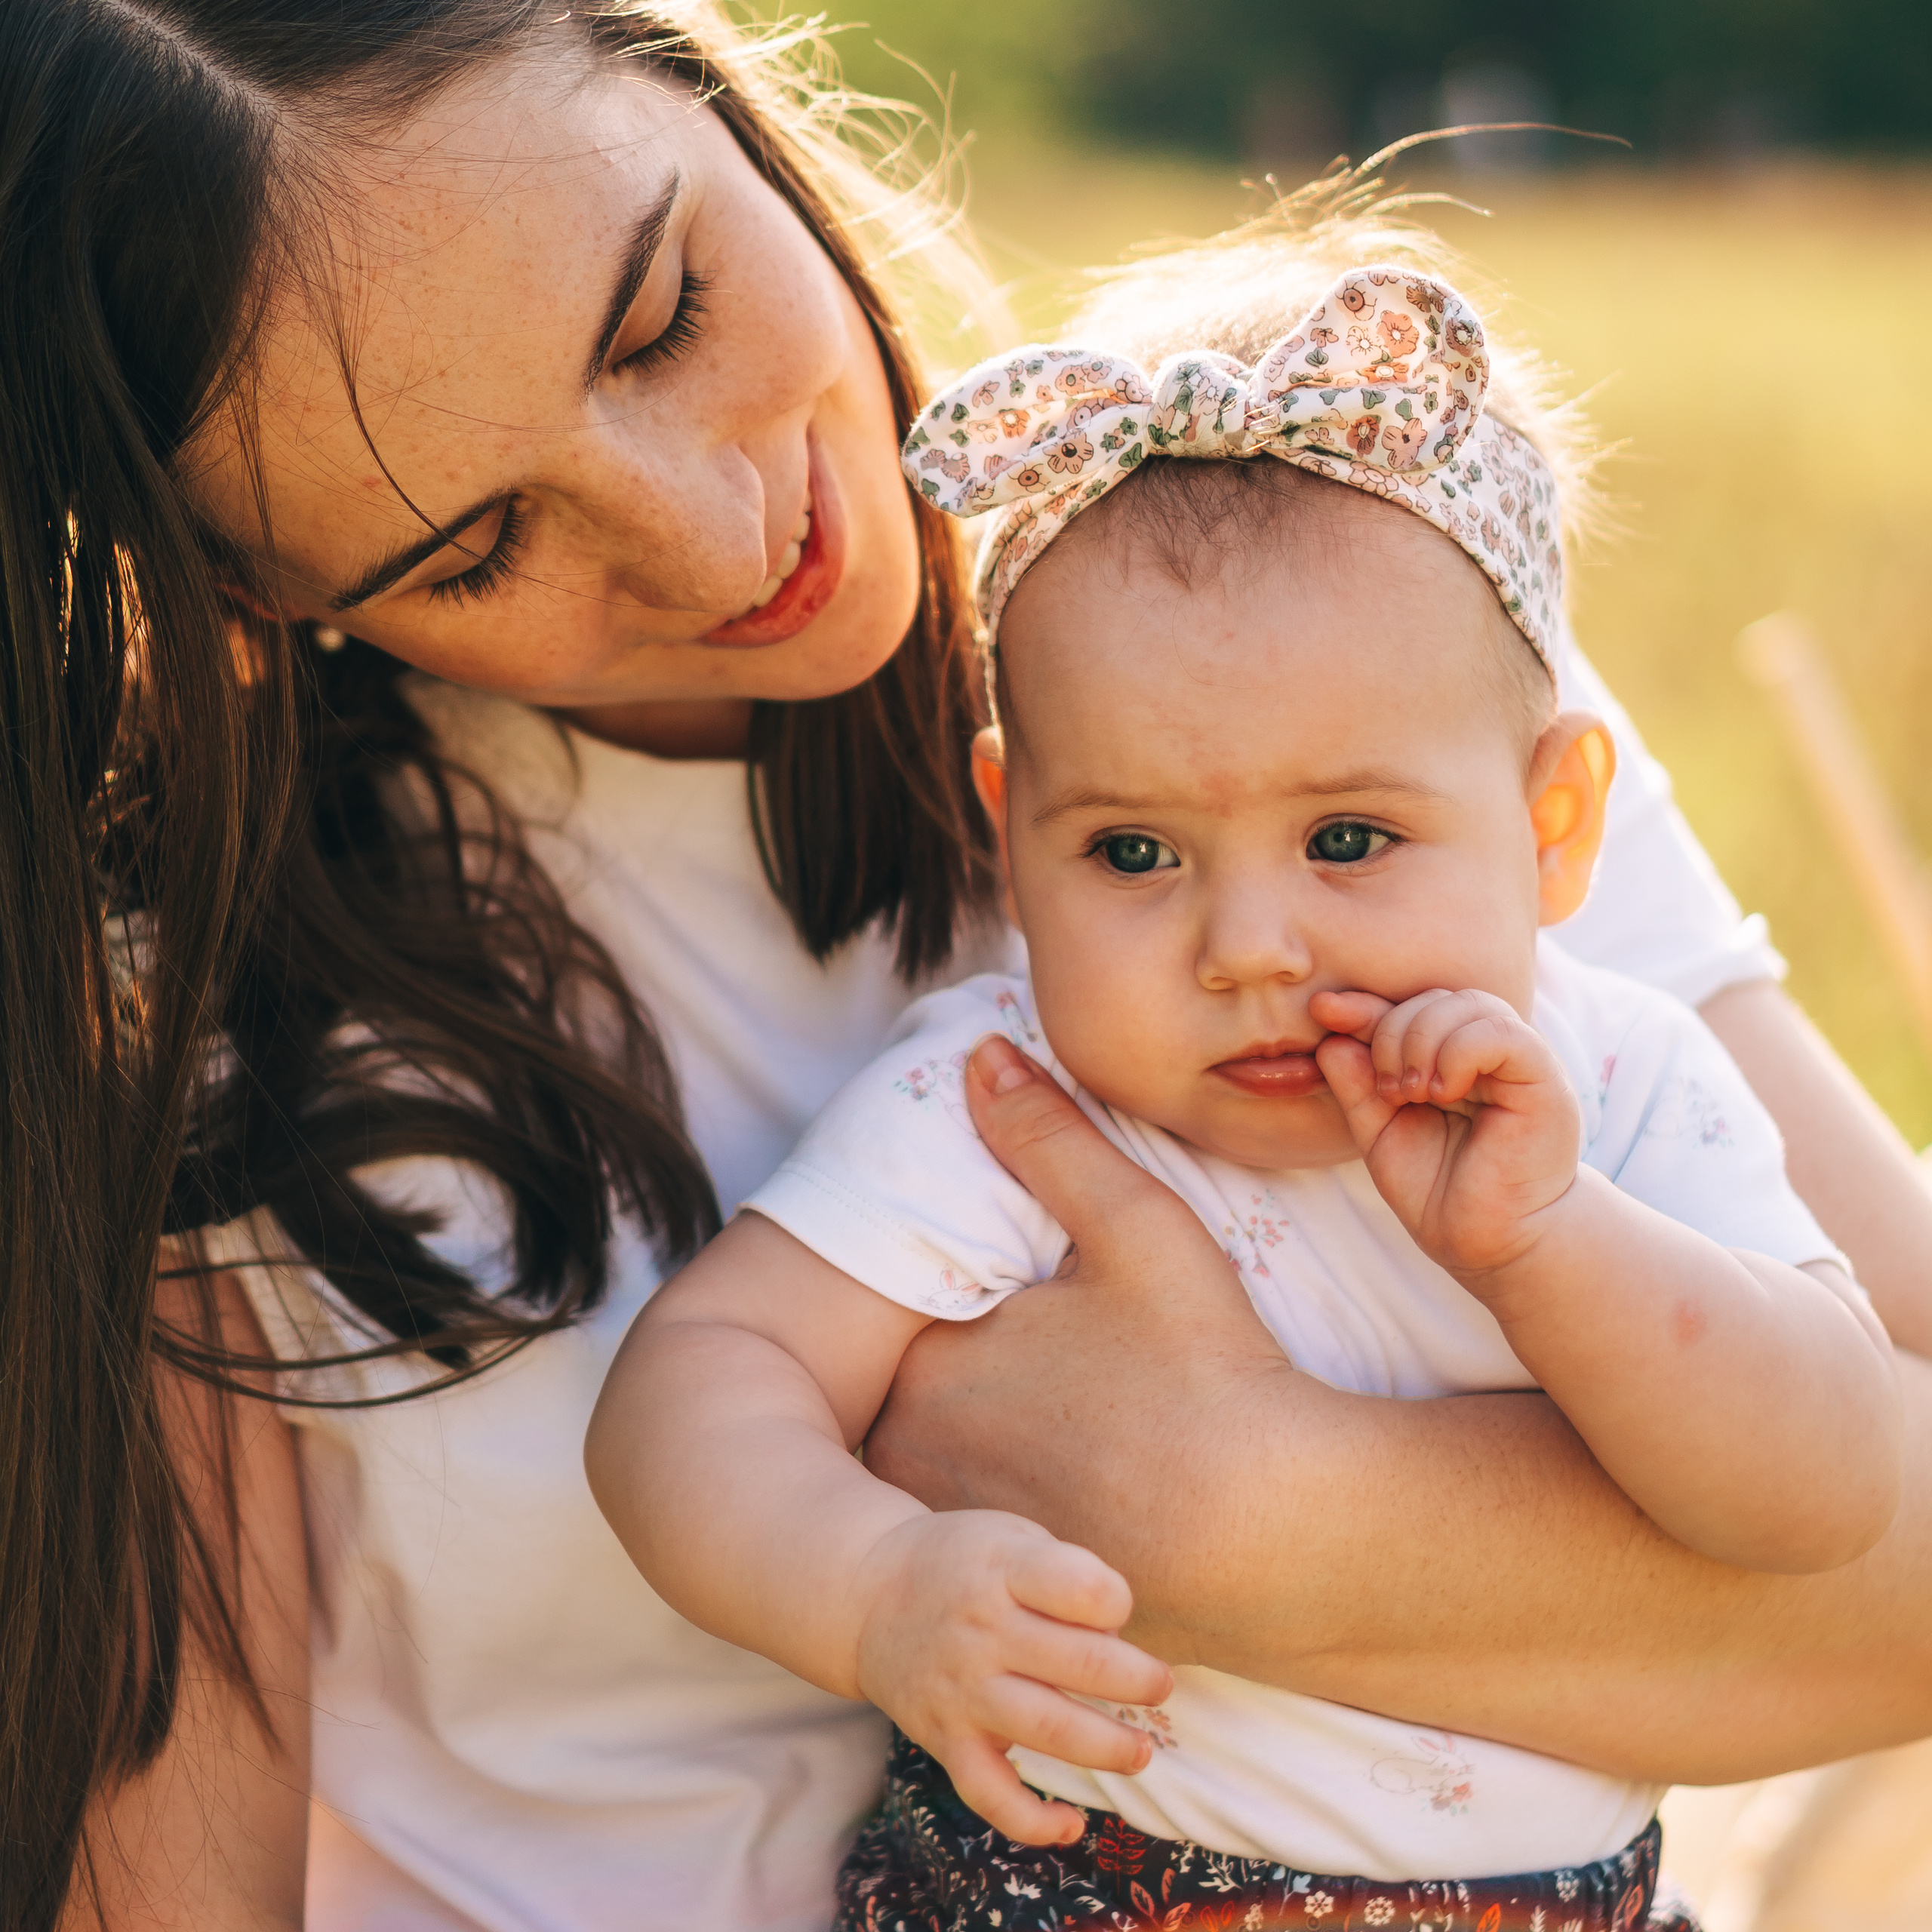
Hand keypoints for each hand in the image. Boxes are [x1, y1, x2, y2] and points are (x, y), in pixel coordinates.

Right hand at [853, 1509, 1172, 1844]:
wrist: (868, 1596)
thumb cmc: (964, 1563)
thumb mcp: (1010, 1538)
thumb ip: (1064, 1573)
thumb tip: (1120, 1635)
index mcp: (1003, 1570)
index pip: (1081, 1587)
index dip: (1117, 1599)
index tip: (1119, 1606)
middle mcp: (981, 1631)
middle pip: (1079, 1662)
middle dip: (1136, 1680)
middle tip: (1159, 1686)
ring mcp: (962, 1690)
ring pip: (1047, 1731)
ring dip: (1107, 1748)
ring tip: (1141, 1752)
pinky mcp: (945, 1740)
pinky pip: (988, 1795)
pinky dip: (1032, 1821)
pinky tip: (1072, 1826)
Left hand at [864, 1033, 1293, 1646]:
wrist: (1273, 1531)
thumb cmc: (1206, 1371)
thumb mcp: (1136, 1229)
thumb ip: (1049, 1138)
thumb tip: (979, 1055)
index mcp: (932, 1375)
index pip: (889, 1327)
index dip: (936, 1310)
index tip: (985, 1306)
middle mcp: (921, 1468)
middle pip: (904, 1405)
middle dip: (943, 1381)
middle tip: (1021, 1371)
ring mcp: (964, 1547)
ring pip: (934, 1479)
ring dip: (967, 1456)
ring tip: (1045, 1435)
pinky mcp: (1014, 1601)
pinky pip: (980, 1549)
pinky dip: (1008, 1520)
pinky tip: (1072, 1503)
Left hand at [1312, 987, 1580, 1279]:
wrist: (1489, 1243)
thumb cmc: (1440, 1191)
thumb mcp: (1381, 1132)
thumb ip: (1357, 1086)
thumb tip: (1329, 1038)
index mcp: (1448, 1059)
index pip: (1406, 1008)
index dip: (1364, 1005)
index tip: (1323, 1010)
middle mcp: (1485, 1053)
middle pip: (1433, 999)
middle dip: (1392, 1033)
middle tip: (1389, 1091)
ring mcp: (1517, 1062)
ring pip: (1467, 1004)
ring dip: (1422, 1040)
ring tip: (1412, 1094)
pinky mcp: (1541, 1078)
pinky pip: (1501, 1031)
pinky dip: (1459, 1051)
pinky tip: (1444, 1091)